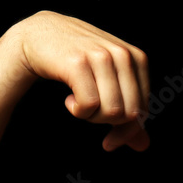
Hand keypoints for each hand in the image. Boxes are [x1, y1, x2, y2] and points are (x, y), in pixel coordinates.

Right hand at [10, 10, 150, 150]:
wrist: (38, 36)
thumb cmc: (78, 62)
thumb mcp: (109, 83)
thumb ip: (128, 114)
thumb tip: (143, 146)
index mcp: (137, 58)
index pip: (143, 110)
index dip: (126, 131)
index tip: (109, 140)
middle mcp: (123, 54)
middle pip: (129, 114)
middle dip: (107, 122)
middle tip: (90, 110)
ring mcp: (101, 56)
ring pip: (112, 112)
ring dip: (91, 117)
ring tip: (78, 100)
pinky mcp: (78, 62)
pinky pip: (90, 105)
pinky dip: (78, 111)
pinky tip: (69, 99)